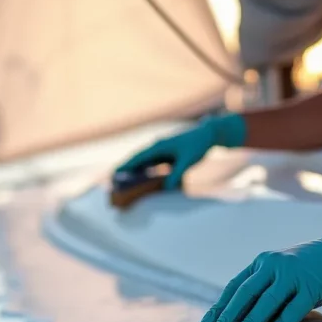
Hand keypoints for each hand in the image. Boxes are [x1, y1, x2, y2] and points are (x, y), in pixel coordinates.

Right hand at [114, 114, 246, 189]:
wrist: (207, 134)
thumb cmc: (198, 145)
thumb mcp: (187, 161)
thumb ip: (176, 174)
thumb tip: (166, 187)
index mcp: (159, 147)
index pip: (138, 158)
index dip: (125, 166)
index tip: (114, 173)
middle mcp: (157, 147)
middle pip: (137, 160)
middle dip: (125, 169)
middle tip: (113, 179)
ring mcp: (161, 150)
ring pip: (143, 162)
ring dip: (134, 170)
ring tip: (123, 180)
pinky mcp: (166, 154)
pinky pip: (151, 163)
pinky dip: (144, 170)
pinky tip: (140, 178)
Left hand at [198, 196, 321, 321]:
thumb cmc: (317, 269)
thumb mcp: (286, 277)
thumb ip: (269, 293)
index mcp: (263, 263)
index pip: (234, 288)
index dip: (219, 309)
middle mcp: (273, 265)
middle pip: (243, 295)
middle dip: (226, 319)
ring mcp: (293, 273)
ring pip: (264, 303)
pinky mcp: (313, 284)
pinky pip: (293, 309)